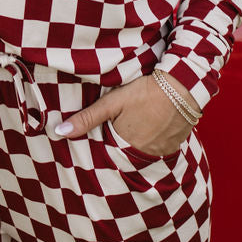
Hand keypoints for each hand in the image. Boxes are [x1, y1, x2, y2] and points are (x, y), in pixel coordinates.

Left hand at [54, 73, 198, 158]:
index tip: (105, 134)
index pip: (108, 154)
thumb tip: (59, 131)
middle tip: (123, 128)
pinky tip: (153, 127)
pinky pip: (159, 150)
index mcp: (124, 146)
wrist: (182, 86)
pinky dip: (154, 142)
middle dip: (121, 145)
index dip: (105, 144)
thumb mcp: (113, 102)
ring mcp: (160, 152)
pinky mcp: (174, 147)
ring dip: (139, 143)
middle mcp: (142, 155)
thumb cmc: (145, 92)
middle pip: (126, 154)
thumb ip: (87, 118)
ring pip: (143, 153)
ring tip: (139, 127)